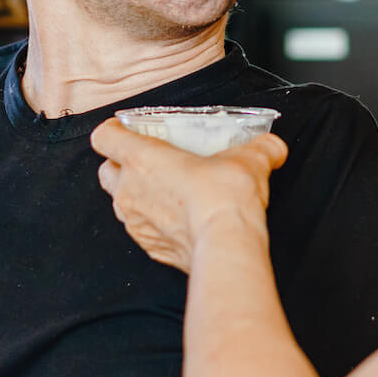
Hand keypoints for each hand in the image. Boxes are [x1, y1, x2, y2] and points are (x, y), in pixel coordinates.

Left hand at [89, 120, 288, 273]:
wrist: (225, 246)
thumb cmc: (225, 198)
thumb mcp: (249, 159)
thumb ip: (260, 148)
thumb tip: (273, 147)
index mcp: (142, 158)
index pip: (104, 136)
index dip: (113, 130)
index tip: (128, 129)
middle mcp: (129, 190)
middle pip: (105, 170)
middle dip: (120, 165)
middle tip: (150, 161)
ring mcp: (134, 222)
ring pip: (120, 202)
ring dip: (136, 194)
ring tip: (167, 191)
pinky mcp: (148, 247)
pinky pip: (141, 229)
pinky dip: (153, 222)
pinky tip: (178, 220)